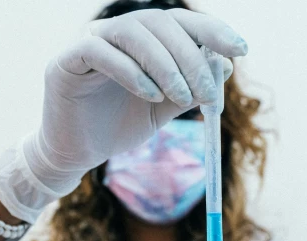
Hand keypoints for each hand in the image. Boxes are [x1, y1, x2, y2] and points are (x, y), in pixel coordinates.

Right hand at [23, 8, 245, 195]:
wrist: (78, 154)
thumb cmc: (118, 127)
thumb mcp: (163, 109)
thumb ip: (189, 89)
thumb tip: (223, 67)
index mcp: (141, 38)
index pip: (180, 21)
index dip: (212, 30)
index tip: (240, 50)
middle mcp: (115, 32)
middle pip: (160, 23)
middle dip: (191, 57)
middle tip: (208, 93)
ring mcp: (89, 42)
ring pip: (133, 32)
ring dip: (166, 64)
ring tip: (182, 98)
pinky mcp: (66, 61)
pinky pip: (101, 52)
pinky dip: (131, 72)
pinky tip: (151, 95)